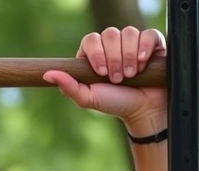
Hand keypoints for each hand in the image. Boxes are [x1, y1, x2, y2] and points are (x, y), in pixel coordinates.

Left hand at [44, 27, 166, 133]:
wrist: (144, 111)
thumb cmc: (115, 104)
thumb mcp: (89, 98)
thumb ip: (68, 87)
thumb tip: (47, 74)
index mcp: (95, 55)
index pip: (91, 39)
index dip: (96, 53)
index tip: (101, 72)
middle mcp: (113, 46)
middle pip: (110, 34)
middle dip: (114, 58)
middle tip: (118, 79)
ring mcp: (132, 43)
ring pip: (128, 33)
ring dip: (129, 57)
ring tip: (131, 75)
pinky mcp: (151, 44)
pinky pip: (148, 34)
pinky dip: (144, 48)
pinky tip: (143, 63)